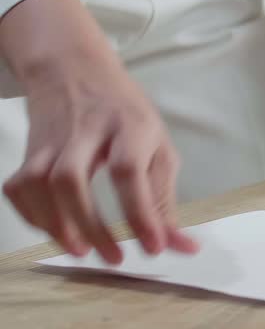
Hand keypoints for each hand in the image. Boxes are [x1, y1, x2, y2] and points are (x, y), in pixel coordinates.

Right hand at [0, 0, 196, 262]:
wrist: (75, 70)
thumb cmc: (127, 115)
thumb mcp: (158, 146)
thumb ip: (166, 199)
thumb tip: (182, 247)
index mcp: (130, 125)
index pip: (130, 170)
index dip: (141, 212)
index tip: (154, 248)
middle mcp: (87, 129)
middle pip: (72, 178)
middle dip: (91, 225)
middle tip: (113, 258)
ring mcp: (52, 139)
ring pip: (38, 182)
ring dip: (56, 224)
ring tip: (81, 251)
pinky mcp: (29, 149)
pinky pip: (18, 186)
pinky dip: (32, 215)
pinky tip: (56, 232)